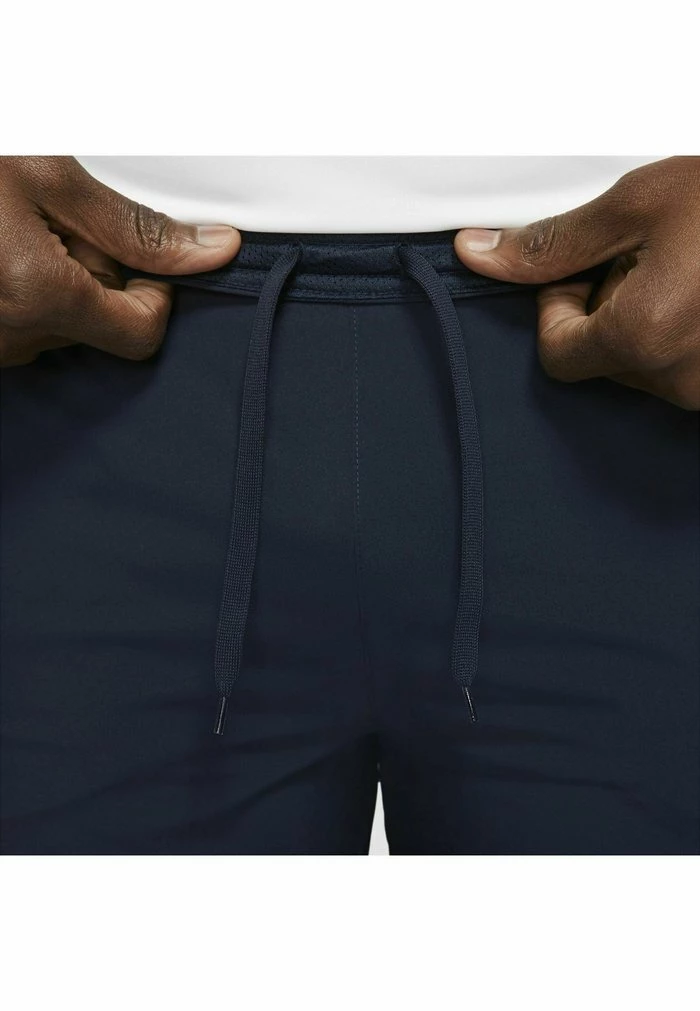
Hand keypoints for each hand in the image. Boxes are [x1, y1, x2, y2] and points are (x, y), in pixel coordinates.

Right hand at [0, 156, 239, 365]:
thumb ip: (135, 227)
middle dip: (95, 277)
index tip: (144, 265)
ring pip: (60, 327)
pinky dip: (24, 295)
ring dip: (56, 284)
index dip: (154, 297)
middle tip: (57, 225)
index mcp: (39, 297)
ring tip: (15, 234)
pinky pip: (23, 329)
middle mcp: (10, 335)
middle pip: (99, 327)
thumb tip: (207, 252)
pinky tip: (1, 254)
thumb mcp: (51, 177)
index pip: (141, 334)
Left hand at [454, 156, 699, 409]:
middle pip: (600, 361)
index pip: (556, 357)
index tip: (579, 274)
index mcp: (643, 337)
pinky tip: (698, 294)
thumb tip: (480, 255)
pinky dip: (681, 334)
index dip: (557, 309)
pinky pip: (682, 369)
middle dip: (606, 311)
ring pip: (644, 365)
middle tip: (644, 261)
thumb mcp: (637, 204)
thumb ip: (553, 242)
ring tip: (682, 271)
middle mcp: (679, 379)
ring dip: (646, 321)